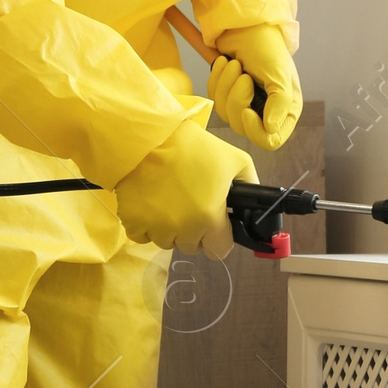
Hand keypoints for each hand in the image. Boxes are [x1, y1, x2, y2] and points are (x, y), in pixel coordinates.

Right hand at [113, 116, 255, 258]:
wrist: (147, 137)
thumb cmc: (192, 147)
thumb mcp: (234, 159)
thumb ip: (250, 183)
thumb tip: (255, 202)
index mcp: (209, 218)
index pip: (220, 250)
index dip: (220, 237)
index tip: (215, 224)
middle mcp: (182, 230)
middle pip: (192, 245)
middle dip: (194, 230)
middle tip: (190, 203)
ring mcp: (155, 229)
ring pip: (167, 241)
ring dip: (170, 228)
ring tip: (169, 198)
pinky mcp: (132, 223)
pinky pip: (143, 235)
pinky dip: (147, 224)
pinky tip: (151, 201)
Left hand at [209, 23, 301, 150]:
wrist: (245, 26)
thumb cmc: (268, 47)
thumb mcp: (280, 74)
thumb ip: (280, 104)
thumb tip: (270, 129)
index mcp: (285, 110)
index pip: (271, 140)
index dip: (255, 131)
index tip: (246, 111)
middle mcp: (265, 110)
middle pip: (243, 128)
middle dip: (237, 99)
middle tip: (243, 75)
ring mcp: (245, 103)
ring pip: (225, 114)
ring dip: (226, 85)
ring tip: (234, 64)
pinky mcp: (227, 93)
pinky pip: (214, 98)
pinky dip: (216, 79)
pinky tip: (224, 62)